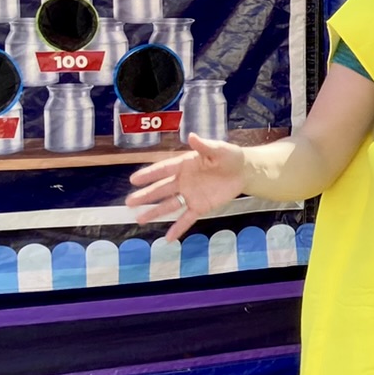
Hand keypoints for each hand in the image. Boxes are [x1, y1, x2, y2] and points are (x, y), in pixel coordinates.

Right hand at [126, 132, 244, 240]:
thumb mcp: (219, 149)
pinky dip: (178, 228)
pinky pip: (187, 218)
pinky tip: (168, 238)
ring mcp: (190, 195)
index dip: (149, 174)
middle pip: (162, 189)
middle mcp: (183, 181)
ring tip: (139, 219)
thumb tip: (191, 136)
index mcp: (184, 164)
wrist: (243, 171)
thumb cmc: (229, 157)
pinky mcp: (200, 206)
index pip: (164, 170)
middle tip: (129, 202)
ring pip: (169, 205)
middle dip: (146, 196)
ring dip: (155, 212)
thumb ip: (204, 146)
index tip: (134, 179)